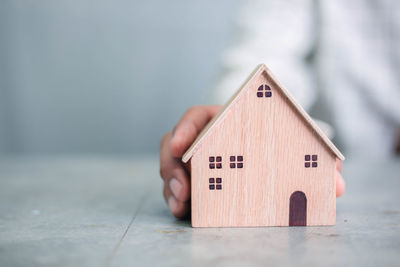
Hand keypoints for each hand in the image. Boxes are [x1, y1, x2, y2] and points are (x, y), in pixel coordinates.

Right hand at [160, 105, 344, 218]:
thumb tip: (337, 183)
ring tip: (182, 205)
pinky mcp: (196, 181)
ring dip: (172, 188)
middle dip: (172, 168)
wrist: (274, 151)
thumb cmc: (281, 137)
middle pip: (174, 146)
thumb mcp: (295, 140)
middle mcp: (205, 139)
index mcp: (224, 120)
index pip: (196, 117)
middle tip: (183, 189)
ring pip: (172, 170)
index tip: (179, 144)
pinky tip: (185, 211)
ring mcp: (197, 160)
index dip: (184, 128)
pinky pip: (178, 188)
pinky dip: (178, 200)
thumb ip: (315, 153)